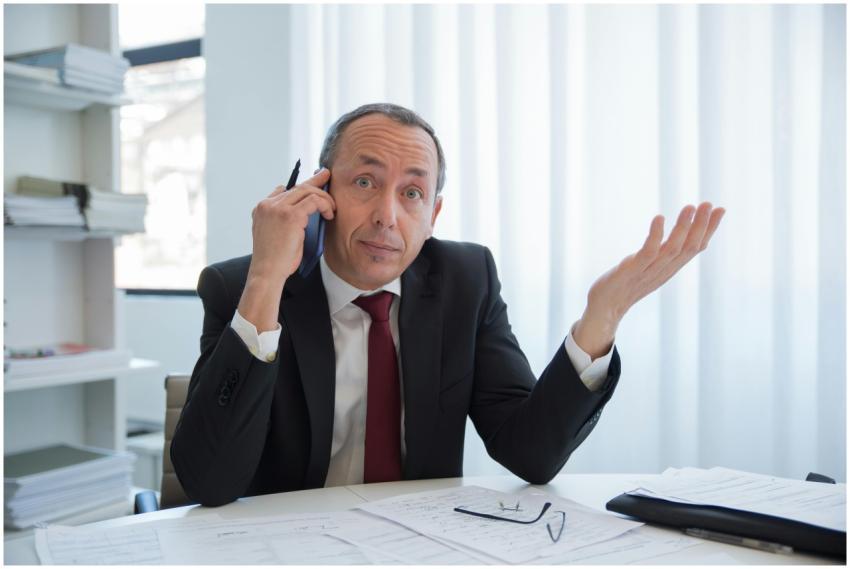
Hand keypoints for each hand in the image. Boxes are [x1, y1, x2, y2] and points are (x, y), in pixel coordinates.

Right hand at [237, 168, 334, 331]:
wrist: (267, 272)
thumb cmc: (275, 260)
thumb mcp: (276, 235)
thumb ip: (285, 220)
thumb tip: (306, 210)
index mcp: (261, 209)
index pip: (283, 190)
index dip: (300, 188)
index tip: (313, 185)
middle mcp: (267, 205)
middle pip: (296, 187)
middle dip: (315, 181)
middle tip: (327, 176)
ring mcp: (277, 208)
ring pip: (306, 190)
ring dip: (323, 197)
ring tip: (332, 208)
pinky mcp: (290, 215)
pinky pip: (313, 200)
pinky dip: (324, 205)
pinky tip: (329, 214)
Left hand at [573, 202, 724, 357]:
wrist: (603, 309)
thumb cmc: (625, 286)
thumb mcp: (650, 268)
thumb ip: (664, 254)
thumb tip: (678, 237)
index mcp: (669, 269)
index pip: (695, 248)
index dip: (709, 230)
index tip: (721, 210)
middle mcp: (663, 271)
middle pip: (689, 248)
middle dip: (701, 226)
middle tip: (709, 203)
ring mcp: (648, 272)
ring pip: (672, 249)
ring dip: (683, 228)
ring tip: (690, 207)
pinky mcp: (631, 271)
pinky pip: (647, 253)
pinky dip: (655, 236)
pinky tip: (659, 218)